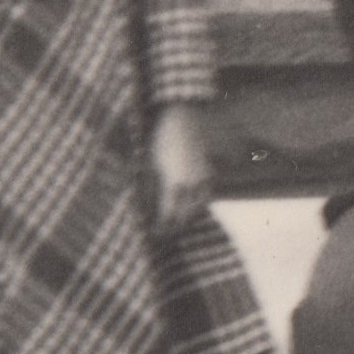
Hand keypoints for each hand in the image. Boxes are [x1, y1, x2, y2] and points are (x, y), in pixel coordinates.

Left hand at [148, 104, 211, 235]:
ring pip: (197, 208)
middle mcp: (191, 185)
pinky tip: (190, 206)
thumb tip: (144, 210)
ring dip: (187, 217)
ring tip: (177, 223)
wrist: (181, 119)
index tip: (153, 235)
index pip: (168, 216)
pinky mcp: (209, 171)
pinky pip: (206, 195)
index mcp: (173, 184)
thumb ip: (149, 190)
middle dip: (173, 227)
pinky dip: (198, 204)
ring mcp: (202, 179)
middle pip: (184, 216)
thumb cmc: (158, 140)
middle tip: (164, 234)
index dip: (161, 228)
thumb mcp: (148, 165)